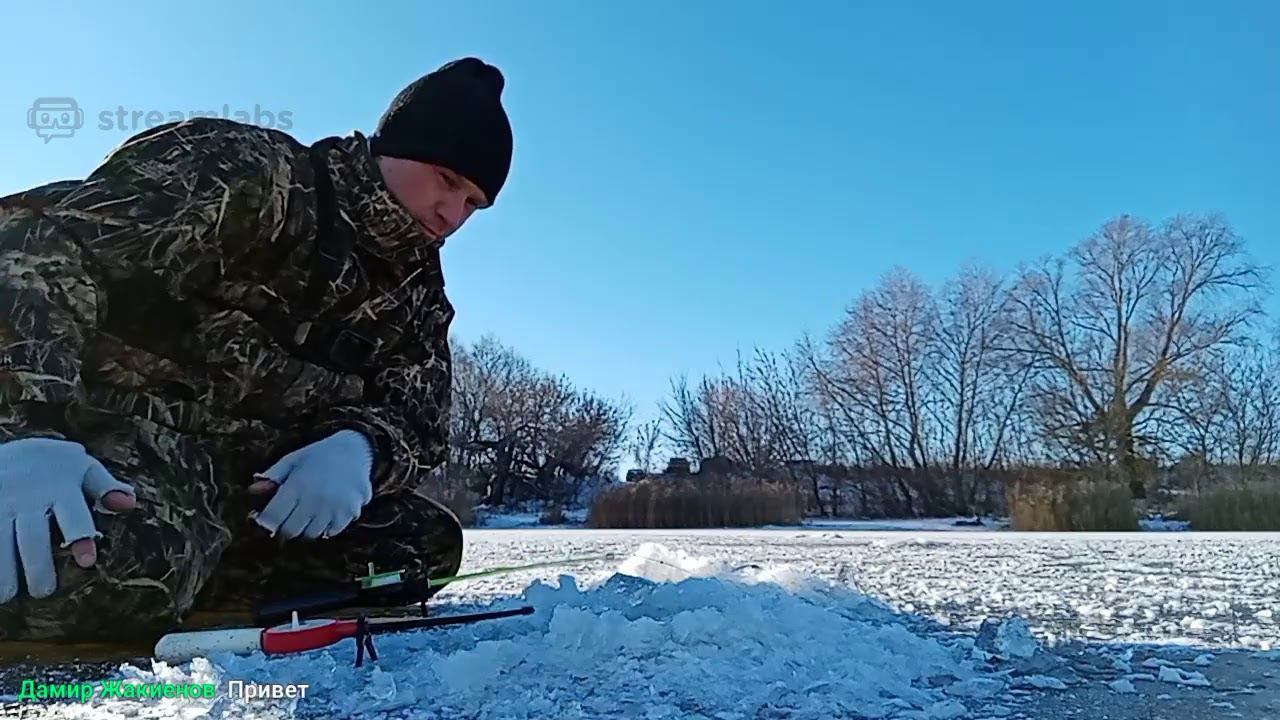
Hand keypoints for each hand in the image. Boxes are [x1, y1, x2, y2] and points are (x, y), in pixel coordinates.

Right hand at [0, 438, 135, 602]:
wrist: (3, 447)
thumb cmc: (49, 464)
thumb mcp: (78, 466)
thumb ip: (103, 486)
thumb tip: (129, 504)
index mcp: (60, 487)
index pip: (73, 514)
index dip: (80, 537)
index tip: (87, 562)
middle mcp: (28, 497)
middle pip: (33, 538)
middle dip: (38, 568)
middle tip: (44, 591)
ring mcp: (0, 503)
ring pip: (0, 541)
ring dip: (3, 571)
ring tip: (8, 595)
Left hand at [248, 429, 373, 539]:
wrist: (356, 449)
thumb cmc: (319, 455)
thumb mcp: (293, 460)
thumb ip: (273, 476)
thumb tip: (252, 491)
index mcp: (297, 485)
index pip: (273, 518)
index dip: (266, 521)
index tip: (268, 518)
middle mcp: (314, 499)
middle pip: (291, 531)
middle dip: (286, 527)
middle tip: (289, 517)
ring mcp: (334, 508)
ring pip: (312, 534)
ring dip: (307, 527)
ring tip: (310, 513)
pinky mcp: (350, 512)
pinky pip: (332, 531)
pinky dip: (328, 526)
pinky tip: (328, 512)